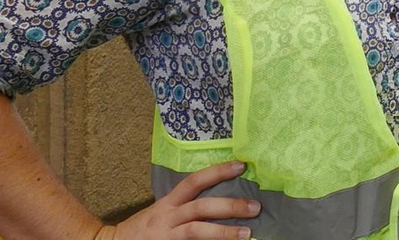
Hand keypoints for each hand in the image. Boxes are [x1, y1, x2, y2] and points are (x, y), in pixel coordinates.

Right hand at [100, 162, 258, 239]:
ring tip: (247, 234)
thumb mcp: (162, 211)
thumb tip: (222, 200)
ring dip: (224, 232)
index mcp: (168, 204)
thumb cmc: (142, 229)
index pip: (194, 182)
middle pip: (201, 207)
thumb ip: (186, 205)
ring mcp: (167, 237)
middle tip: (255, 207)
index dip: (217, 172)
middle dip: (230, 206)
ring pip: (197, 231)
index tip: (241, 166)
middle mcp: (168, 218)